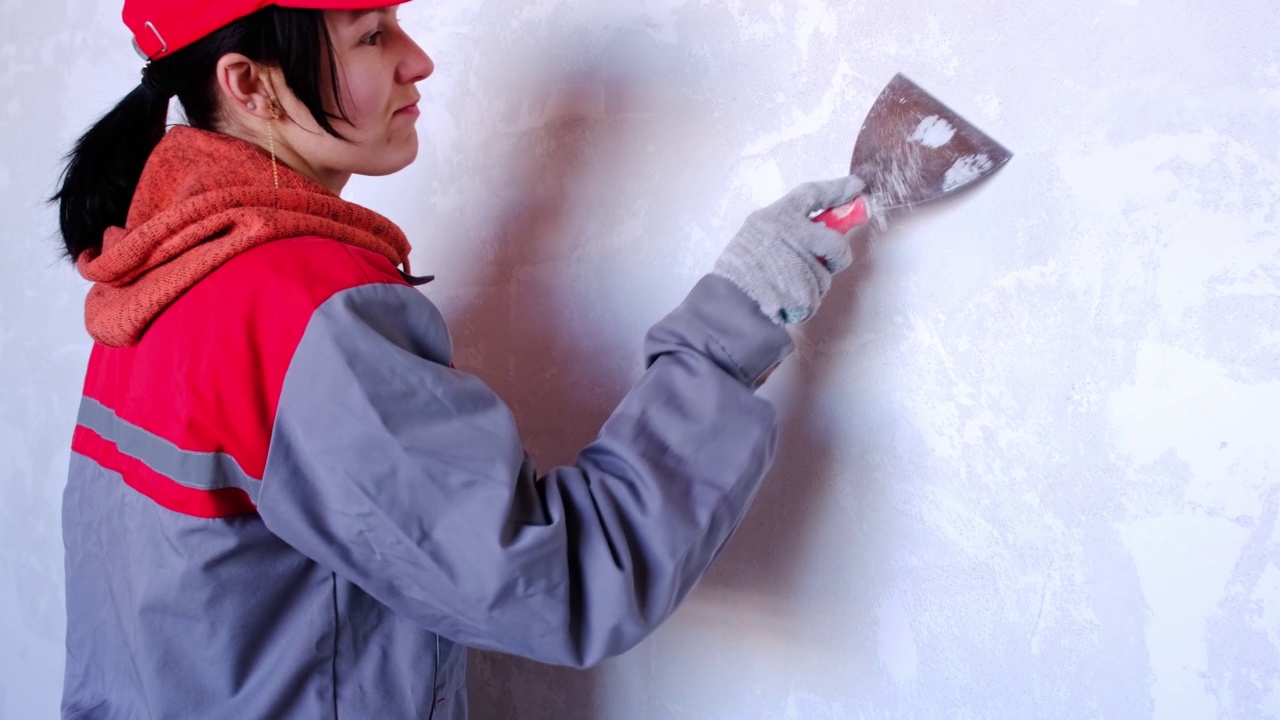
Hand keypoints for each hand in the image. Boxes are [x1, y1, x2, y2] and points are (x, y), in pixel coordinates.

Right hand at [713, 175, 869, 323]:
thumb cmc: (737, 270)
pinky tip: (785, 301)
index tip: (856, 186)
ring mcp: (798, 263)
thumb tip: (823, 231)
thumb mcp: (755, 233)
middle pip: (833, 242)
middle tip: (830, 263)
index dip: (837, 190)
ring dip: (813, 285)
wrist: (725, 302)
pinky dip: (805, 303)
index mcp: (776, 217)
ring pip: (825, 275)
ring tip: (785, 287)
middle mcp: (789, 234)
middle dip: (837, 255)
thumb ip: (787, 230)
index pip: (812, 194)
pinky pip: (816, 296)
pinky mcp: (803, 291)